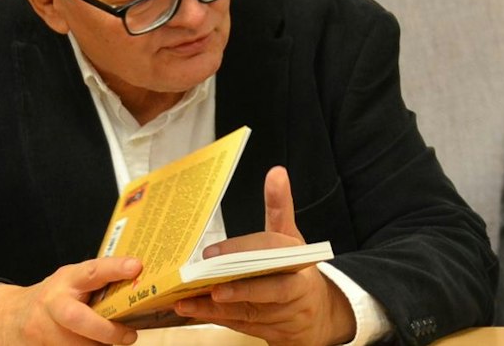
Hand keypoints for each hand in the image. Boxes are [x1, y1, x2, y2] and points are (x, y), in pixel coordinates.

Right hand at [0, 256, 141, 343]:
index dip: (114, 268)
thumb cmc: (54, 297)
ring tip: (111, 343)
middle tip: (130, 336)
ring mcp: (40, 329)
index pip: (92, 271)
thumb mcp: (71, 282)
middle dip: (105, 330)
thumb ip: (97, 284)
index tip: (136, 266)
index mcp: (68, 280)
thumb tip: (140, 287)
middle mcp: (53, 303)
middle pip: (77, 318)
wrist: (6, 317)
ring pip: (74, 345)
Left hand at [172, 166, 353, 345]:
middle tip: (208, 274)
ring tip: (187, 299)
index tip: (215, 248)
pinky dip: (214, 317)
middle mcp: (297, 287)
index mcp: (300, 257)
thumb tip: (276, 173)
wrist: (316, 316)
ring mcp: (284, 313)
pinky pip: (239, 324)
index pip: (277, 249)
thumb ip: (280, 207)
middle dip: (241, 285)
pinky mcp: (271, 331)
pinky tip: (190, 309)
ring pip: (250, 310)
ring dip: (217, 306)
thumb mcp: (290, 237)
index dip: (248, 247)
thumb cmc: (295, 269)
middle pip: (272, 288)